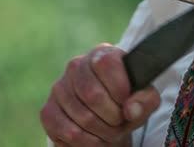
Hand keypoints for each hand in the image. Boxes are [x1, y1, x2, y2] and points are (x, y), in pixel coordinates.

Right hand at [40, 44, 160, 145]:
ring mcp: (59, 88)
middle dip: (113, 117)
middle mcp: (76, 66)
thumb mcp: (143, 100)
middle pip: (93, 95)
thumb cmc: (125, 104)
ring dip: (102, 133)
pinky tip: (93, 138)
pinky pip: (69, 132)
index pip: (106, 63)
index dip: (120, 88)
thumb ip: (146, 100)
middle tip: (119, 123)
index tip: (127, 102)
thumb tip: (130, 108)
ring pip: (83, 117)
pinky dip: (87, 142)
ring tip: (109, 131)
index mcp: (101, 55)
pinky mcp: (48, 111)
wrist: (105, 119)